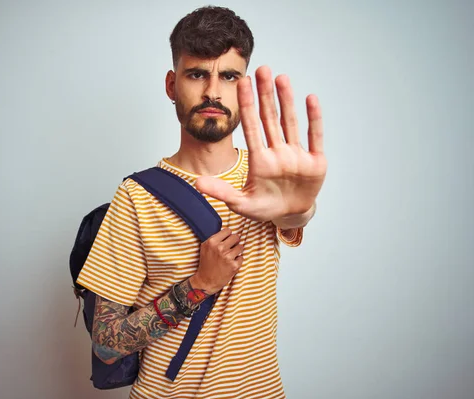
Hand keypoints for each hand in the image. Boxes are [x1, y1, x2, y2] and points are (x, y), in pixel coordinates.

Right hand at [191, 228, 243, 294]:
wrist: (206, 280)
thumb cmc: (206, 263)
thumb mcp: (205, 248)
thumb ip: (215, 239)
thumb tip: (228, 232)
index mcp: (212, 242)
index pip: (228, 230)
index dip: (228, 235)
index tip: (227, 240)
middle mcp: (220, 248)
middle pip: (236, 237)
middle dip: (234, 242)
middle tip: (230, 247)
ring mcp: (227, 257)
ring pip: (241, 246)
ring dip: (237, 251)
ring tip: (231, 255)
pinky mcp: (234, 266)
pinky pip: (242, 257)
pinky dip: (238, 260)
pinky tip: (231, 263)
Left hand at [195, 66, 326, 222]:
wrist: (291, 215)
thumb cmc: (265, 207)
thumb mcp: (242, 203)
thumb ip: (221, 192)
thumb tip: (196, 183)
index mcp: (259, 160)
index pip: (251, 128)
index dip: (246, 106)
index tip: (242, 83)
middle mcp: (277, 152)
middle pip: (270, 119)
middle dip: (265, 95)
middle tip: (262, 69)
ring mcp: (296, 155)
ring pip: (290, 122)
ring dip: (287, 100)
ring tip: (281, 78)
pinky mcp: (315, 162)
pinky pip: (314, 136)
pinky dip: (313, 119)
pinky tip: (310, 98)